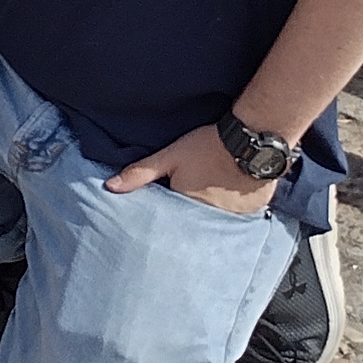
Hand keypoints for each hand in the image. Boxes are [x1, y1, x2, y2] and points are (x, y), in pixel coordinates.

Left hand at [103, 121, 278, 217]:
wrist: (252, 140)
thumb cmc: (208, 147)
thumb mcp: (170, 156)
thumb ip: (140, 173)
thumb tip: (110, 186)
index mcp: (186, 209)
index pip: (171, 220)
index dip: (169, 213)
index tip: (169, 205)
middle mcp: (209, 220)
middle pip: (193, 221)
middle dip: (189, 215)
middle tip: (194, 197)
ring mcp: (232, 219)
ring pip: (215, 220)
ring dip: (212, 212)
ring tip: (213, 195)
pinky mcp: (250, 213)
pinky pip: (237, 217)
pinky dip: (232, 209)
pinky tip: (231, 195)